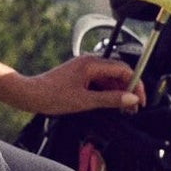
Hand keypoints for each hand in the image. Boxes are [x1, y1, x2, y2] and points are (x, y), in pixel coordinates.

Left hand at [0, 55, 144, 116]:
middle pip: (118, 73)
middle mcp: (90, 62)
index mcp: (92, 64)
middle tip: (133, 108)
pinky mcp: (79, 75)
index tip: (140, 100)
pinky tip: (110, 104)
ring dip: (118, 92)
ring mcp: (84, 68)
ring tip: (124, 109)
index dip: (136, 85)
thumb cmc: (53, 96)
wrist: (29, 94)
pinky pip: (99, 81)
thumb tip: (132, 99)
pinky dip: (107, 92)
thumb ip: (111, 99)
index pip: (124, 70)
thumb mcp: (85, 101)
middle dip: (128, 89)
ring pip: (109, 78)